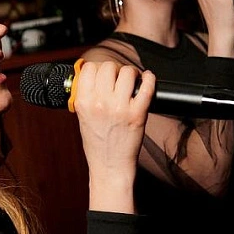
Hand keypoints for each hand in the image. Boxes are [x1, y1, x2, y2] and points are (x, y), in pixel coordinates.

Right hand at [73, 60, 154, 212]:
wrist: (110, 166)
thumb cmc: (97, 144)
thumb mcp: (83, 117)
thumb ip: (86, 95)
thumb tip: (95, 75)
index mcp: (83, 102)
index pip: (89, 68)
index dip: (97, 68)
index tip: (103, 74)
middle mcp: (100, 103)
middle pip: (108, 66)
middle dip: (115, 70)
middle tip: (118, 79)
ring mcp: (120, 108)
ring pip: (127, 72)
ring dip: (131, 74)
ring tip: (132, 82)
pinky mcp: (137, 114)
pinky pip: (147, 87)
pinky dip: (150, 79)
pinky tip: (148, 79)